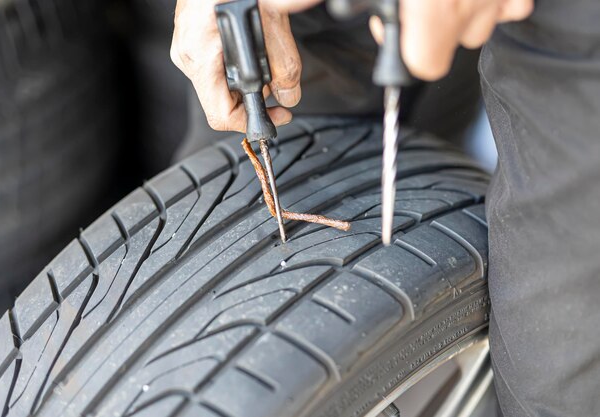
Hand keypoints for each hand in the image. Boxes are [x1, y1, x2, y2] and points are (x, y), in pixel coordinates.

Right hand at [171, 0, 302, 132]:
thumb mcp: (274, 23)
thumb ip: (286, 66)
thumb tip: (290, 96)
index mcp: (201, 55)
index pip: (220, 114)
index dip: (250, 122)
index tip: (275, 118)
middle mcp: (187, 54)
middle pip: (220, 100)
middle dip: (253, 98)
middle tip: (277, 87)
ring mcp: (185, 45)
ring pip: (218, 84)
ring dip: (246, 81)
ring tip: (266, 60)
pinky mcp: (191, 38)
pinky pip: (213, 66)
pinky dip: (236, 66)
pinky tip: (251, 49)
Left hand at [265, 0, 532, 80]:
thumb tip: (282, 3)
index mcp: (431, 8)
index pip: (424, 67)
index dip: (404, 53)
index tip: (390, 29)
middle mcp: (470, 3)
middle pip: (450, 46)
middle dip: (429, 30)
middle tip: (413, 3)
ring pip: (480, 24)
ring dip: (460, 11)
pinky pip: (509, 4)